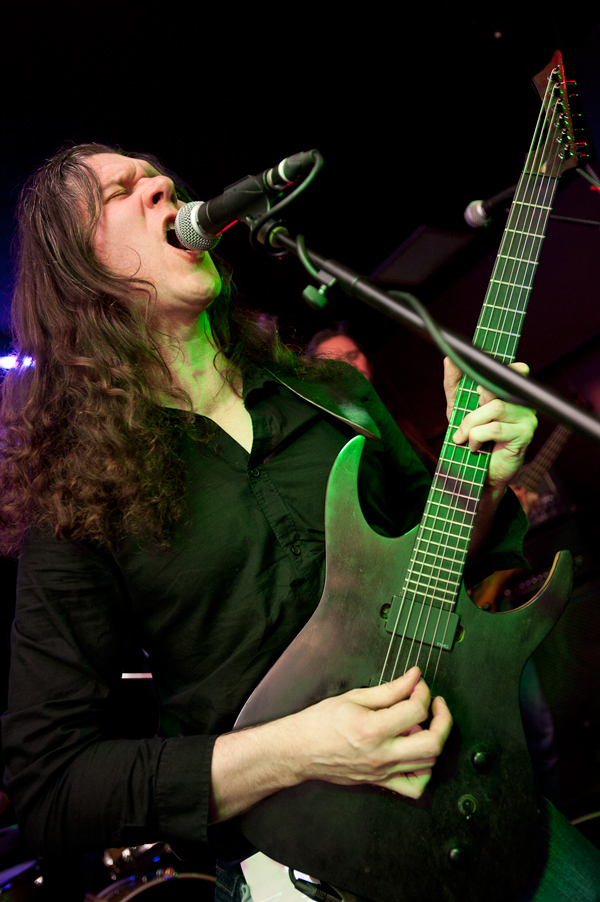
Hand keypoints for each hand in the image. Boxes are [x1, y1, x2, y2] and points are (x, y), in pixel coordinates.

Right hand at [292, 666, 451, 798]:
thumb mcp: (354, 697)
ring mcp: (382, 771)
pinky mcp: (380, 782)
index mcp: (373, 729)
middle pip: (433, 742)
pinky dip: (424, 771)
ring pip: (428, 762)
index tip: (418, 684)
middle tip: (435, 704)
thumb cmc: (319, 723)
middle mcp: (381, 754)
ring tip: (420, 724)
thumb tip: (413, 678)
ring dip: (433, 739)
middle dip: (442, 718)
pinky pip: (415, 786)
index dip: (423, 692)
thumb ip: (389, 690)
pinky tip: (417, 754)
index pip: (416, 710)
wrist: (299, 750)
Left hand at [443, 357, 536, 490]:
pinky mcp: (524, 434)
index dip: (496, 368)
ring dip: (471, 423)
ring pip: (495, 407)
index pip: (510, 369)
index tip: (476, 379)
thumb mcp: (459, 408)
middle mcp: (523, 399)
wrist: (481, 473)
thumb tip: (449, 359)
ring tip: (463, 437)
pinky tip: (474, 446)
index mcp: (509, 390)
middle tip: (463, 417)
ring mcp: (527, 416)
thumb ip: (455, 383)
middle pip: (498, 386)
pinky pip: (495, 428)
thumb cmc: (473, 438)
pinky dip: (476, 436)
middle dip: (474, 401)